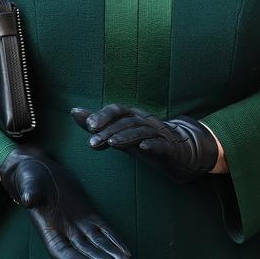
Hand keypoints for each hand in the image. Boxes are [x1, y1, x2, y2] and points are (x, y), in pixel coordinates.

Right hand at [0, 145, 130, 258]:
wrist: (38, 170)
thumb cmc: (29, 178)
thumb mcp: (29, 184)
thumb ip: (30, 193)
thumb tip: (27, 199)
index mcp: (49, 230)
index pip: (63, 251)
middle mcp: (65, 232)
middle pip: (84, 251)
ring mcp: (77, 224)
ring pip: (97, 243)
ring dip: (110, 253)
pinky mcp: (87, 214)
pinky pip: (103, 229)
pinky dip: (114, 239)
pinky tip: (125, 250)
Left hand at [72, 105, 220, 181]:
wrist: (185, 150)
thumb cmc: (147, 140)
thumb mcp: (122, 133)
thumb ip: (99, 125)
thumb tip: (74, 111)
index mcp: (134, 117)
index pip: (118, 110)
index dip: (103, 115)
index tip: (88, 126)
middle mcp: (146, 122)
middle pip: (127, 122)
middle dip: (109, 130)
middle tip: (92, 141)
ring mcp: (160, 135)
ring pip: (142, 132)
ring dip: (126, 137)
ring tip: (112, 143)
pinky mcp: (171, 149)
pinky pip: (162, 146)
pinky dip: (153, 145)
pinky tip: (143, 148)